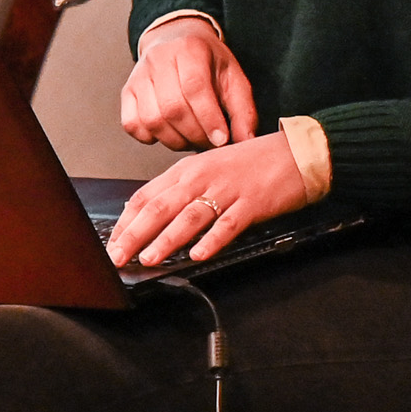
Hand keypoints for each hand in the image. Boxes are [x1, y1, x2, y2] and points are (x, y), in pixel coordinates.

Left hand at [108, 134, 315, 269]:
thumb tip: (152, 216)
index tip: (113, 241)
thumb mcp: (210, 169)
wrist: (296, 153)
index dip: (127, 220)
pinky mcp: (251, 203)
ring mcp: (227, 190)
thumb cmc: (253, 164)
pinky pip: (227, 224)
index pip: (147, 195)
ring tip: (149, 258)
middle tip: (119, 256)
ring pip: (189, 216)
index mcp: (189, 169)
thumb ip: (183, 189)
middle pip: (161, 207)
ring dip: (166, 239)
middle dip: (136, 233)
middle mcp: (203, 177)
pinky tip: (198, 255)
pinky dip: (212, 240)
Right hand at [120, 16, 256, 152]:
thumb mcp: (233, 77)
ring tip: (191, 139)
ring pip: (151, 120)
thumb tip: (246, 140)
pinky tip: (168, 133)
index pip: (195, 88)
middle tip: (209, 142)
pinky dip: (150, 137)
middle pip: (172, 108)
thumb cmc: (207, 61)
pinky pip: (132, 124)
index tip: (220, 139)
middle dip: (195, 134)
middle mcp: (159, 59)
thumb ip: (242, 110)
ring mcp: (139, 76)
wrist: (176, 39)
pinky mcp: (127, 91)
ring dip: (175, 140)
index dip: (208, 118)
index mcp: (190, 49)